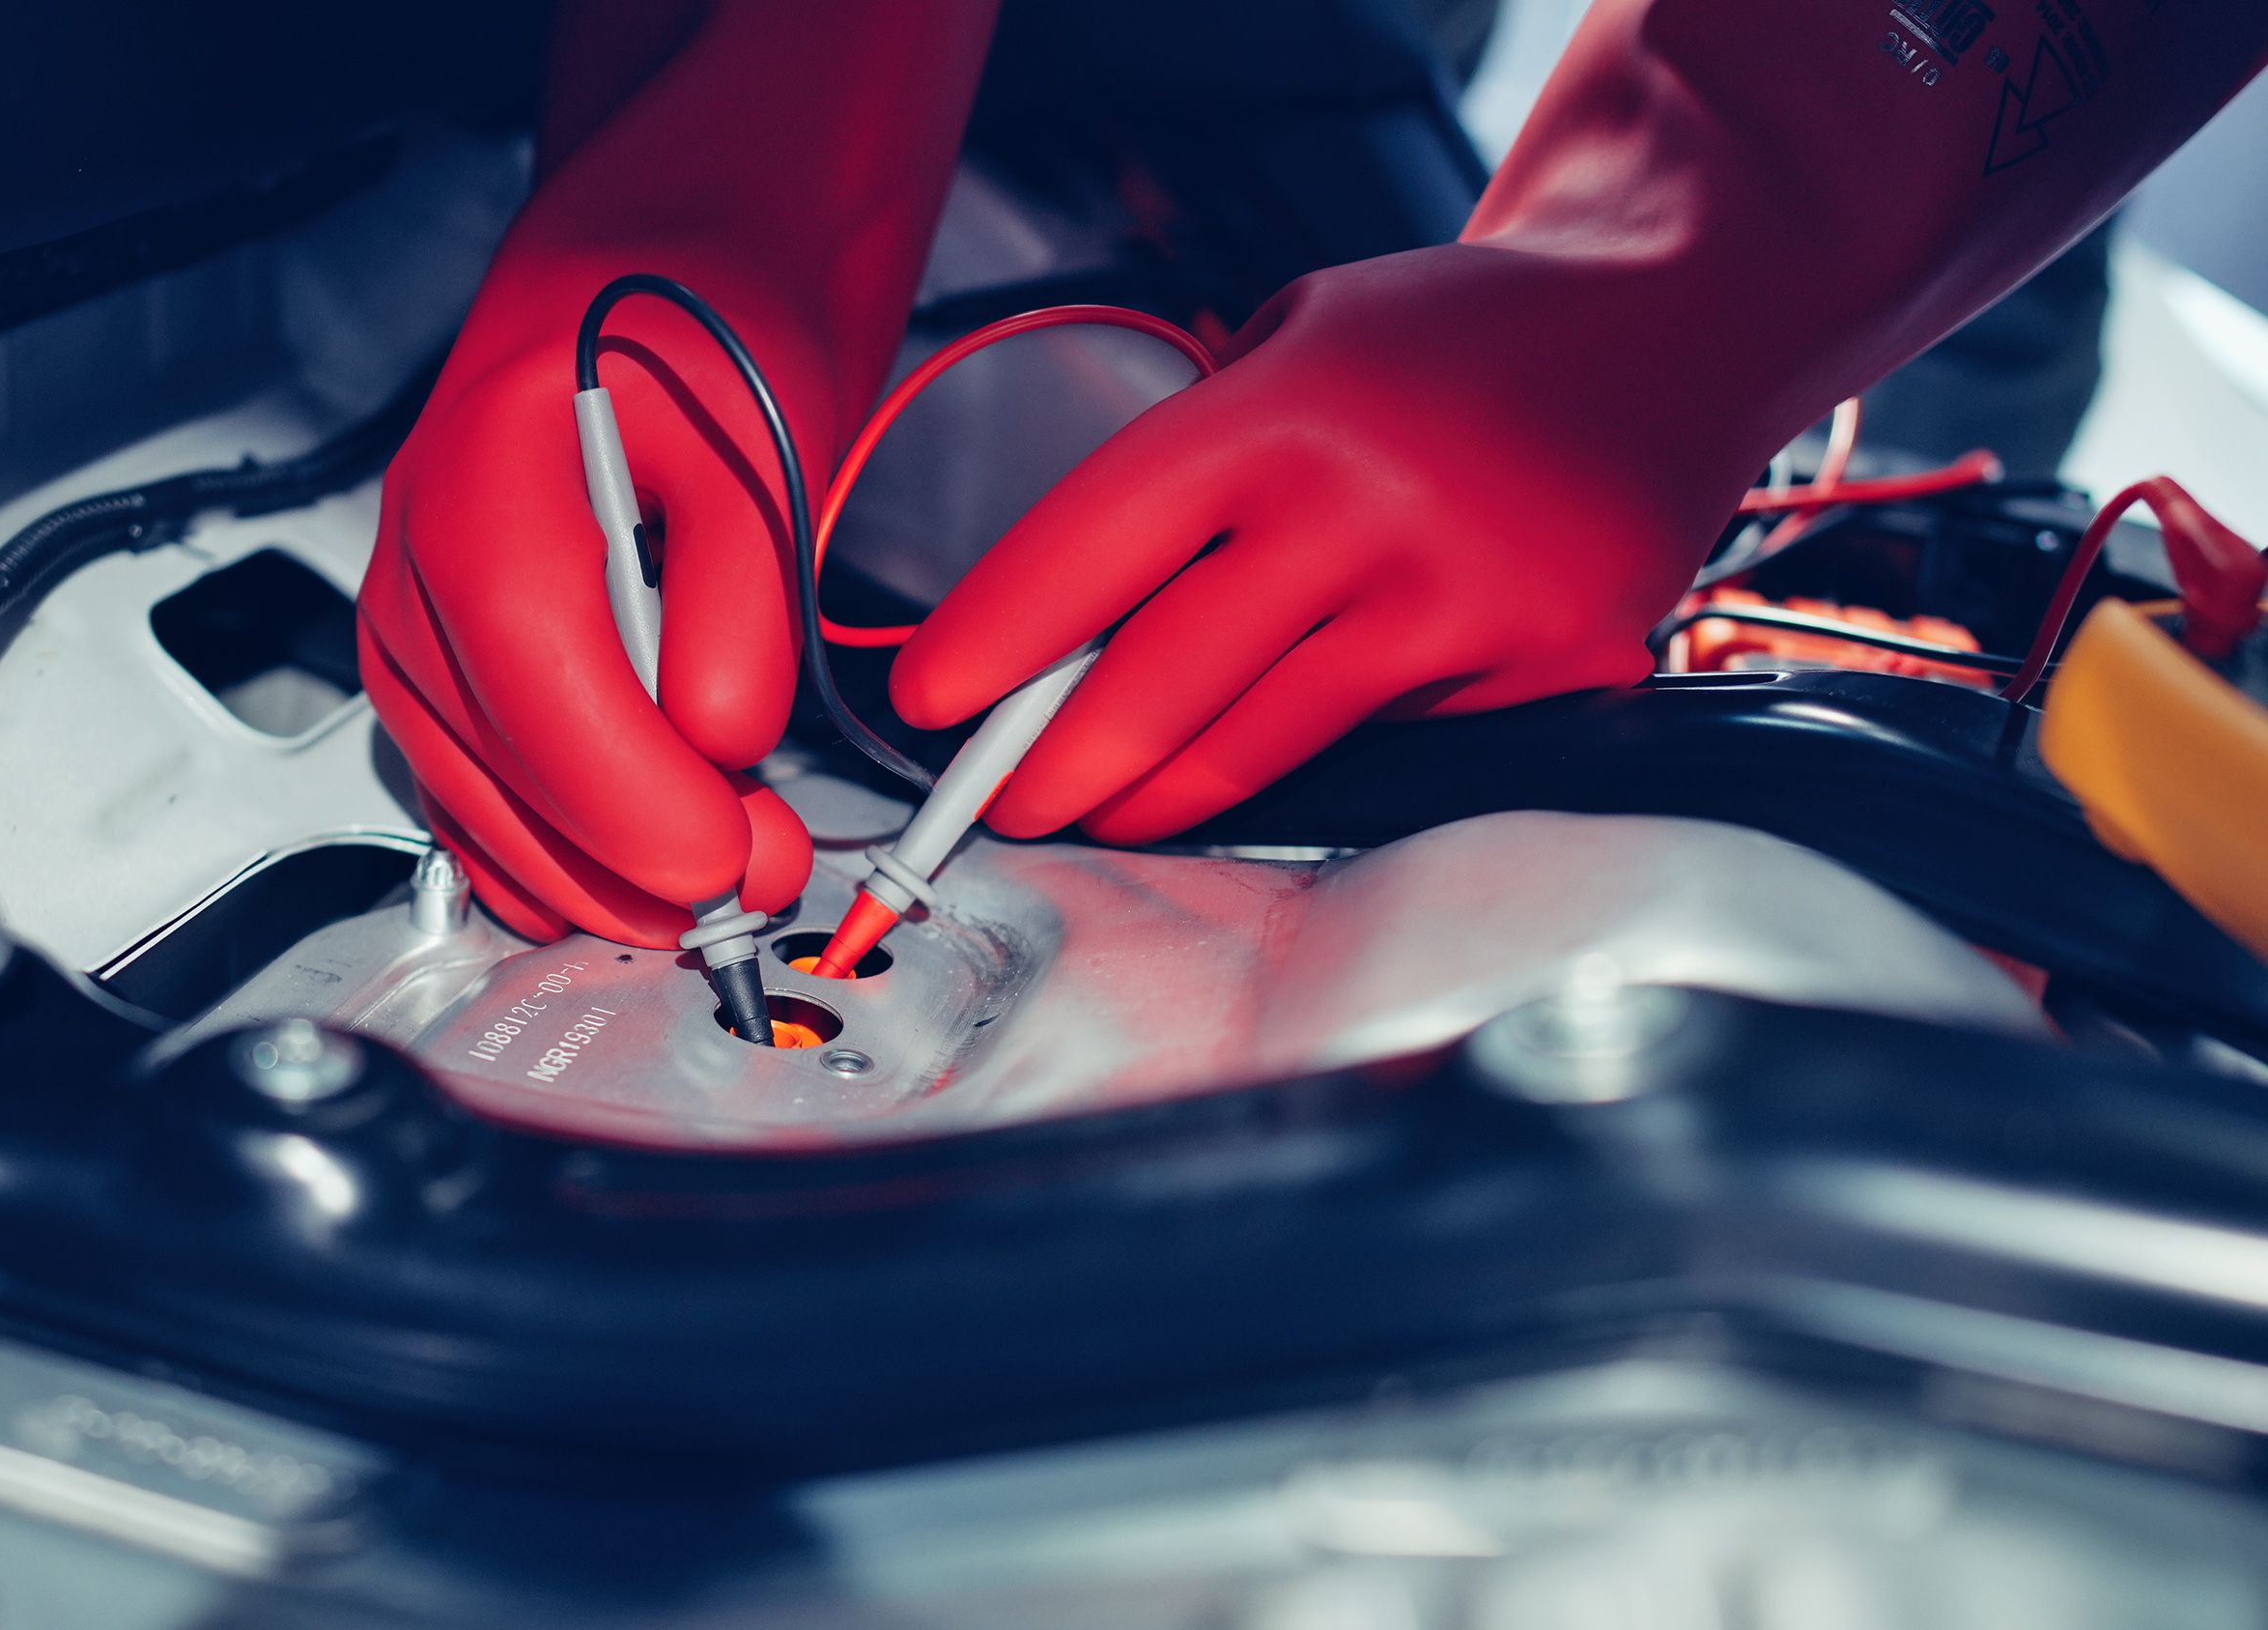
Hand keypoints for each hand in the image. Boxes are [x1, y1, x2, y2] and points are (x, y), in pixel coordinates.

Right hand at [352, 0, 994, 944]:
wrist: (661, 264)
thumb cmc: (709, 323)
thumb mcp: (764, 432)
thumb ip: (741, 597)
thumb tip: (720, 745)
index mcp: (486, 474)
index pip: (532, 669)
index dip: (623, 790)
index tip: (722, 861)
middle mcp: (420, 550)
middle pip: (487, 750)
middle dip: (623, 854)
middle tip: (754, 887)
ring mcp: (414, 609)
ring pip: (466, 787)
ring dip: (583, 870)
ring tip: (707, 897)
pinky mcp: (440, 655)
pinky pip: (460, 782)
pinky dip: (532, 853)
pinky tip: (607, 891)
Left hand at [892, 0, 2266, 846]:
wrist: (1678, 321)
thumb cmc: (1452, 341)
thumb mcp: (1295, 340)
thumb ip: (1199, 462)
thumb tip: (1067, 626)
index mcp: (1278, 413)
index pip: (1089, 550)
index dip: (992, 642)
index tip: (926, 702)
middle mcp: (1364, 512)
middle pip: (1157, 688)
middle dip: (1052, 767)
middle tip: (997, 806)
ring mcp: (1463, 603)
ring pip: (1263, 747)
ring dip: (1162, 796)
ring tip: (1103, 806)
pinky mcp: (1544, 669)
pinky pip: (1390, 744)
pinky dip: (1326, 750)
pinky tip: (1294, 734)